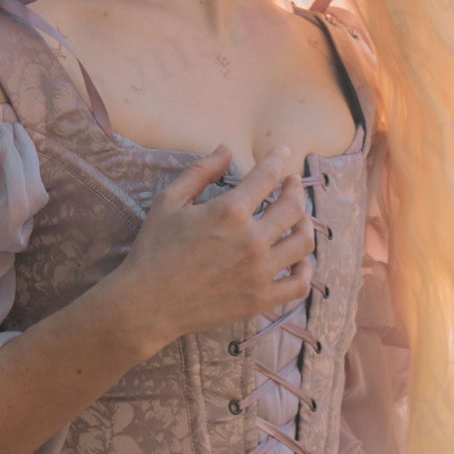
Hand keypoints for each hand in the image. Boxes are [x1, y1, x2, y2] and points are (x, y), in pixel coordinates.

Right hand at [104, 143, 314, 353]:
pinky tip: (299, 260)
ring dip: (305, 224)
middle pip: (293, 207)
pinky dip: (306, 269)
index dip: (278, 159)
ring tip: (299, 219)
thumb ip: (200, 171)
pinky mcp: (260, 300)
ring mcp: (259, 272)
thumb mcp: (169, 201)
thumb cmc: (154, 250)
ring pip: (303, 242)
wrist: (147, 304)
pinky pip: (299, 284)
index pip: (267, 176)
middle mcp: (251, 240)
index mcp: (229, 211)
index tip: (281, 153)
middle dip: (295, 188)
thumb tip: (227, 149)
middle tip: (292, 184)